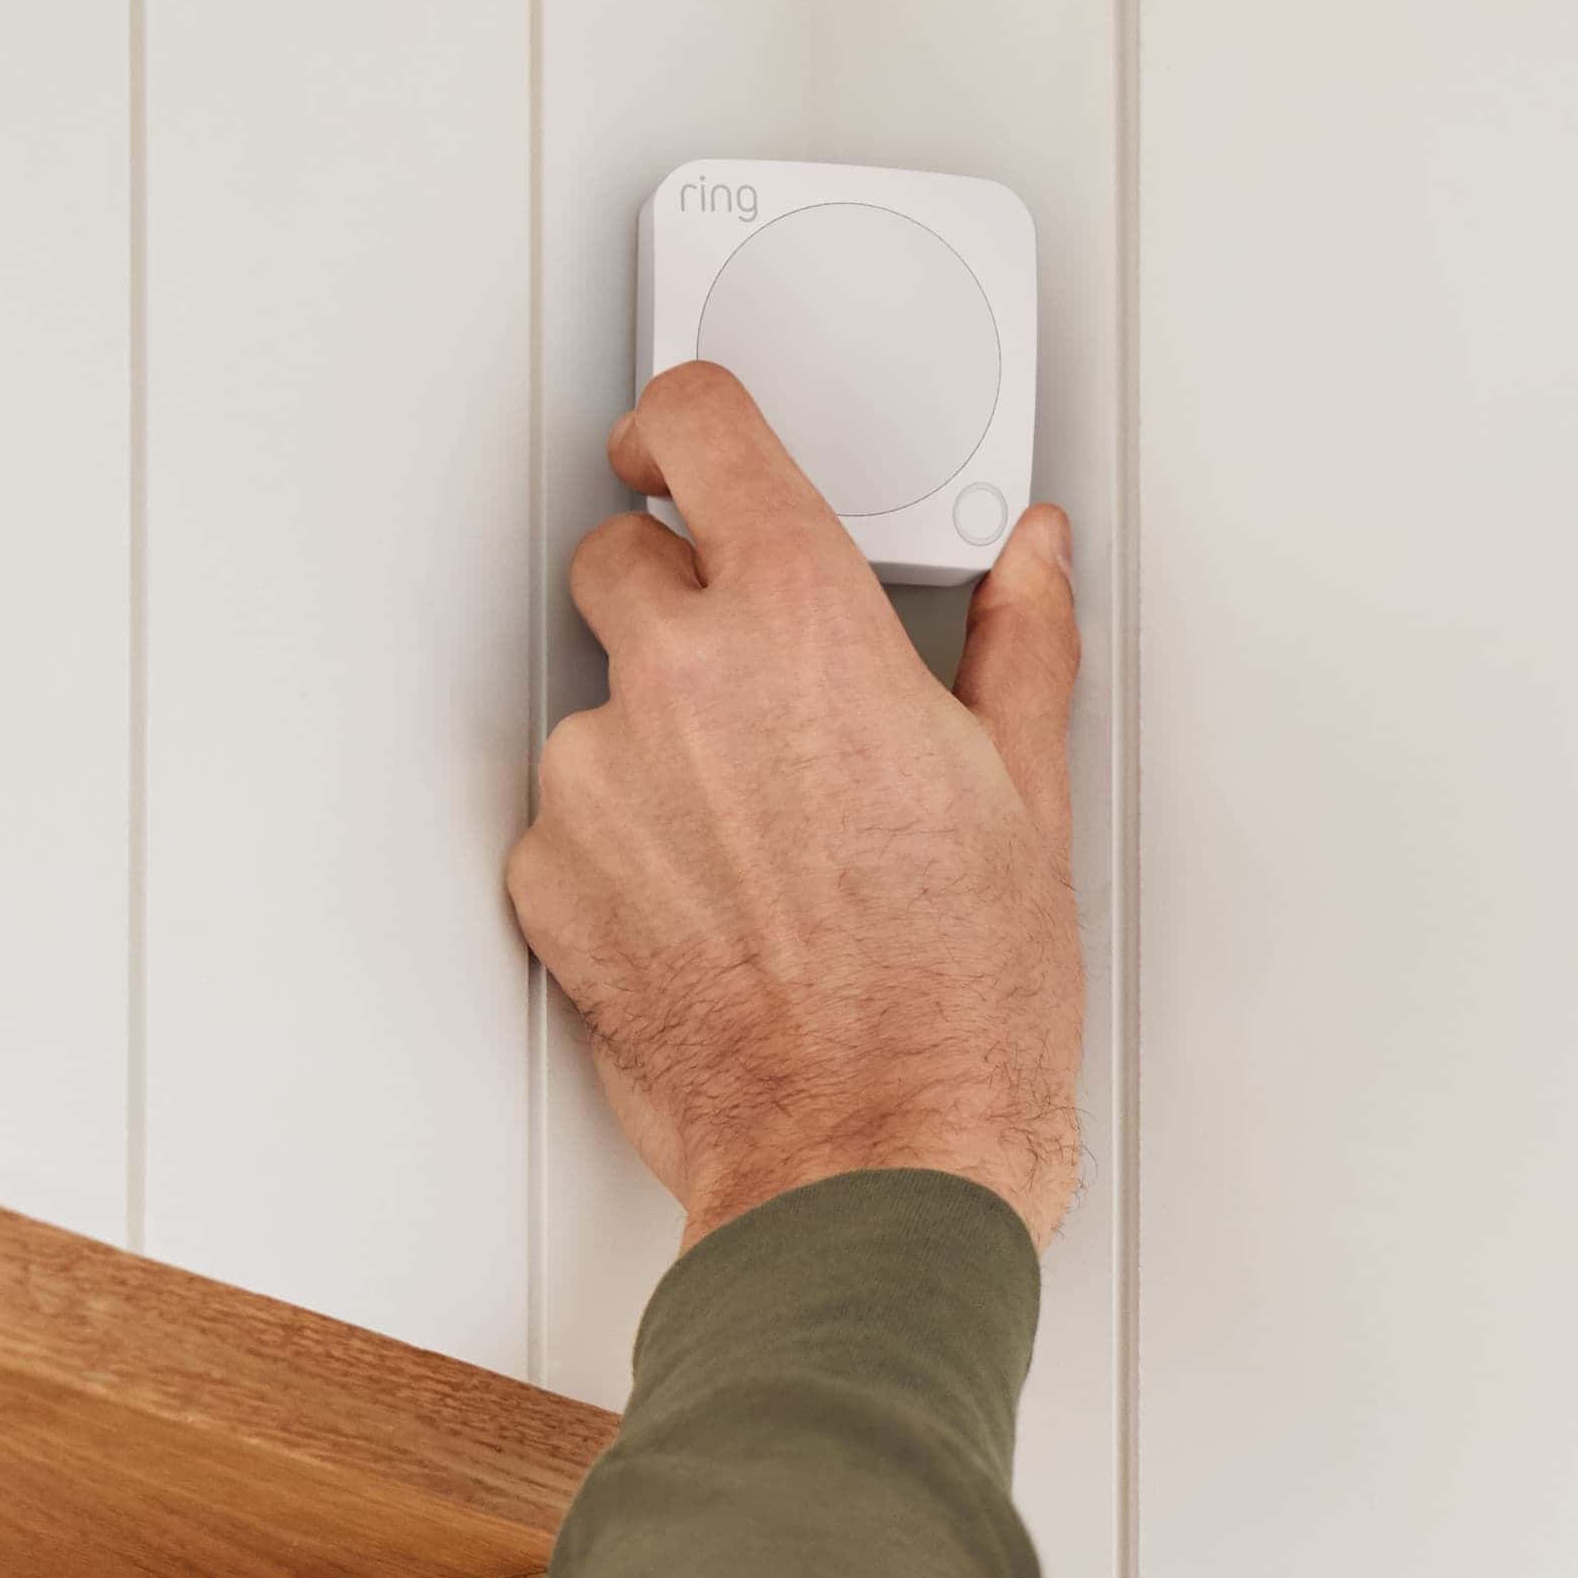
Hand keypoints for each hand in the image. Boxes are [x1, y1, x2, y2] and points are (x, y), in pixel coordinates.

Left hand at [507, 362, 1084, 1251]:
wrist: (870, 1155)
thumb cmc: (956, 1003)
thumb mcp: (1026, 799)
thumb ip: (1016, 645)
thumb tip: (1029, 564)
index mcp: (803, 622)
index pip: (699, 425)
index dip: (685, 422)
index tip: (685, 446)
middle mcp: (679, 681)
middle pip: (618, 557)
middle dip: (676, 596)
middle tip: (757, 686)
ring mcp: (597, 783)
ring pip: (595, 705)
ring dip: (654, 744)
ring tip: (756, 846)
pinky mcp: (548, 882)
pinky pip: (567, 822)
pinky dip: (619, 846)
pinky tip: (711, 909)